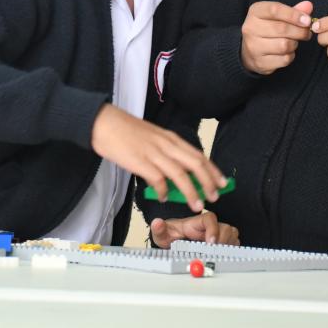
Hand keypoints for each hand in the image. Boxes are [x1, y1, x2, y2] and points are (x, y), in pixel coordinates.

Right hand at [91, 104, 227, 212]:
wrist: (104, 123)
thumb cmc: (126, 130)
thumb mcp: (152, 138)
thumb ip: (164, 154)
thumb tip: (172, 176)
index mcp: (170, 138)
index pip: (198, 155)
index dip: (212, 169)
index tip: (222, 182)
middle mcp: (166, 144)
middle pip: (195, 164)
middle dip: (208, 181)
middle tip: (215, 196)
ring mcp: (154, 153)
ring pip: (180, 174)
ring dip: (191, 191)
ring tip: (197, 204)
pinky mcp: (140, 162)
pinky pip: (158, 180)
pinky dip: (162, 191)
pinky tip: (163, 198)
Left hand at [150, 212, 239, 247]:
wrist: (175, 242)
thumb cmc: (171, 236)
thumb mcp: (162, 234)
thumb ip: (160, 229)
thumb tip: (157, 223)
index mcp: (196, 222)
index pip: (210, 219)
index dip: (213, 229)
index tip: (210, 242)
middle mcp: (209, 226)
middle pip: (225, 228)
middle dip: (222, 241)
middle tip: (215, 254)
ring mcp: (218, 233)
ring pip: (232, 235)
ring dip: (227, 246)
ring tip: (216, 255)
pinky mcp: (223, 242)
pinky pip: (234, 243)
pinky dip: (231, 249)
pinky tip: (220, 256)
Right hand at [240, 0, 313, 74]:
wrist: (249, 51)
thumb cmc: (267, 28)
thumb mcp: (277, 15)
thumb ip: (293, 10)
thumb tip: (308, 5)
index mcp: (255, 12)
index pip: (274, 10)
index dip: (294, 14)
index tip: (307, 20)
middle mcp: (250, 28)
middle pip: (282, 28)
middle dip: (300, 31)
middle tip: (307, 32)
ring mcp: (253, 47)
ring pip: (284, 45)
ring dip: (295, 43)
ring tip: (295, 41)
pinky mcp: (260, 62)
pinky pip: (284, 59)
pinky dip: (290, 55)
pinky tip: (287, 52)